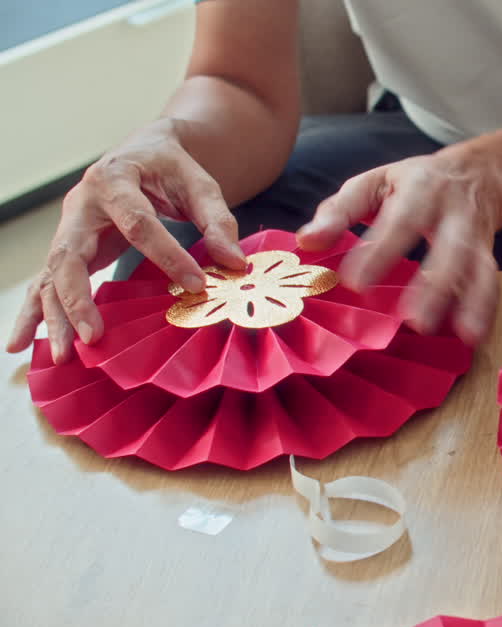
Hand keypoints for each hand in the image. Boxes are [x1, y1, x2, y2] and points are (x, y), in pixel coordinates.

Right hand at [7, 120, 243, 362]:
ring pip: (52, 275)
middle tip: (95, 337)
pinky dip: (35, 313)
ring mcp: (68, 228)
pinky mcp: (69, 248)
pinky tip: (20, 343)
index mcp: (114, 180)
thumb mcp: (199, 183)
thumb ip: (217, 220)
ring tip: (64, 356)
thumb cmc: (170, 168)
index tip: (198, 285)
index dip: (168, 255)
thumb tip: (235, 264)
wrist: (142, 151)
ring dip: (55, 317)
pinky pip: (46, 282)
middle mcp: (80, 205)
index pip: (138, 224)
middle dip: (79, 298)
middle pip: (70, 255)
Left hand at [297, 148, 501, 344]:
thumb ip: (339, 210)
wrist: (476, 174)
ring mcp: (477, 236)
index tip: (356, 283)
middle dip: (437, 285)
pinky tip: (475, 337)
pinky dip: (486, 310)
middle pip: (452, 249)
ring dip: (473, 302)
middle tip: (415, 320)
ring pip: (479, 269)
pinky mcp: (488, 256)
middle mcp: (455, 213)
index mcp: (421, 189)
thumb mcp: (374, 183)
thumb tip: (307, 242)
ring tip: (463, 334)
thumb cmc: (412, 183)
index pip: (401, 221)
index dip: (380, 251)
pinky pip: (491, 284)